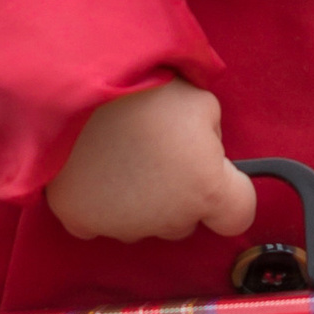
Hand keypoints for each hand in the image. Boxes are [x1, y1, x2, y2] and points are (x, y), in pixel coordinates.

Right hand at [47, 79, 257, 242]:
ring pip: (141, 223)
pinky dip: (97, 203)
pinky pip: (99, 222)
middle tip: (155, 151)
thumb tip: (202, 148)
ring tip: (120, 153)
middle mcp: (170, 220)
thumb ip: (211, 135)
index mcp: (207, 191)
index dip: (227, 194)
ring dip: (137, 201)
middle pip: (184, 220)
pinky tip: (93, 169)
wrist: (77, 86)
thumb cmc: (146, 88)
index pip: (236, 216)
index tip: (214, 176)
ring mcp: (124, 227)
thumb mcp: (199, 100)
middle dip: (177, 194)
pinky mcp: (82, 222)